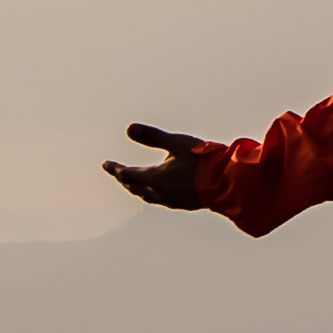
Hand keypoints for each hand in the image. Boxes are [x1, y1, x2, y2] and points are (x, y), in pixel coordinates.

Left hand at [107, 122, 222, 211]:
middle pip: (134, 187)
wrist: (226, 182)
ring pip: (147, 196)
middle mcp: (159, 193)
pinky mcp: (183, 204)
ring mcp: (171, 201)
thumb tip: (129, 129)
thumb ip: (152, 136)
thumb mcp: (176, 143)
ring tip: (134, 183)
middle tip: (117, 172)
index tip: (106, 164)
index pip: (126, 175)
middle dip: (124, 179)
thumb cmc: (202, 160)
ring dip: (137, 188)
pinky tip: (159, 191)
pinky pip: (160, 200)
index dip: (114, 168)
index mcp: (154, 178)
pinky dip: (152, 193)